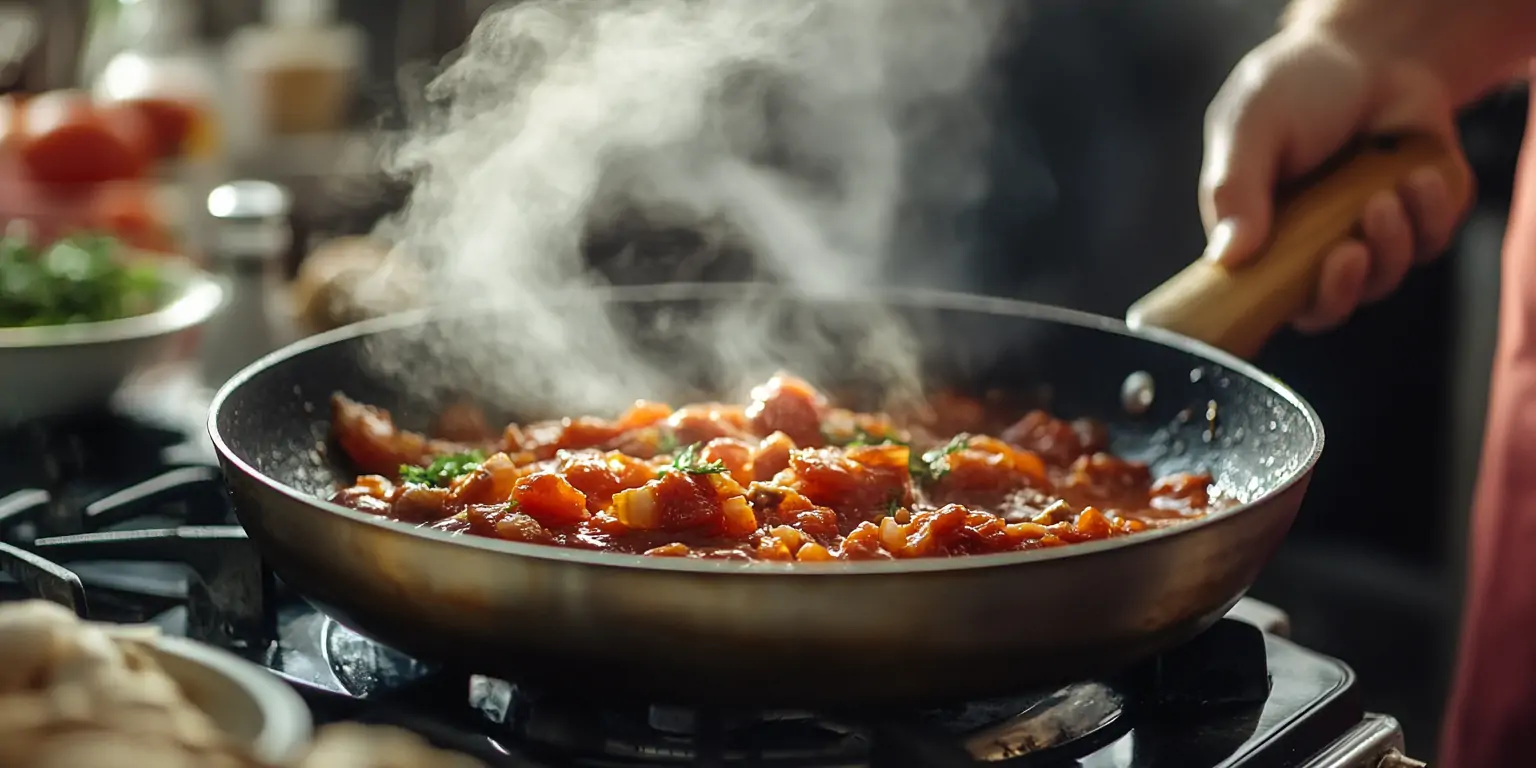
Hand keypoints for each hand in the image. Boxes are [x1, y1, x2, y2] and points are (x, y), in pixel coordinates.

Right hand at [1200, 25, 1473, 331]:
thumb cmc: (1293, 90)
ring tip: (1394, 187)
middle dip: (1350, 284)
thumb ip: (1234, 189)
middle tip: (1354, 245)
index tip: (1329, 265)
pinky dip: (1433, 214)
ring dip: (1396, 241)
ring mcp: (1365, 239)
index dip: (1301, 301)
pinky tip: (1419, 175)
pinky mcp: (1416, 222)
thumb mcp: (1249, 126)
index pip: (1270, 301)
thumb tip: (1227, 256)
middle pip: (1331, 306)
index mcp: (1258, 236)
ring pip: (1386, 279)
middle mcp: (1308, 248)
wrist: (1365, 54)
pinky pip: (1431, 243)